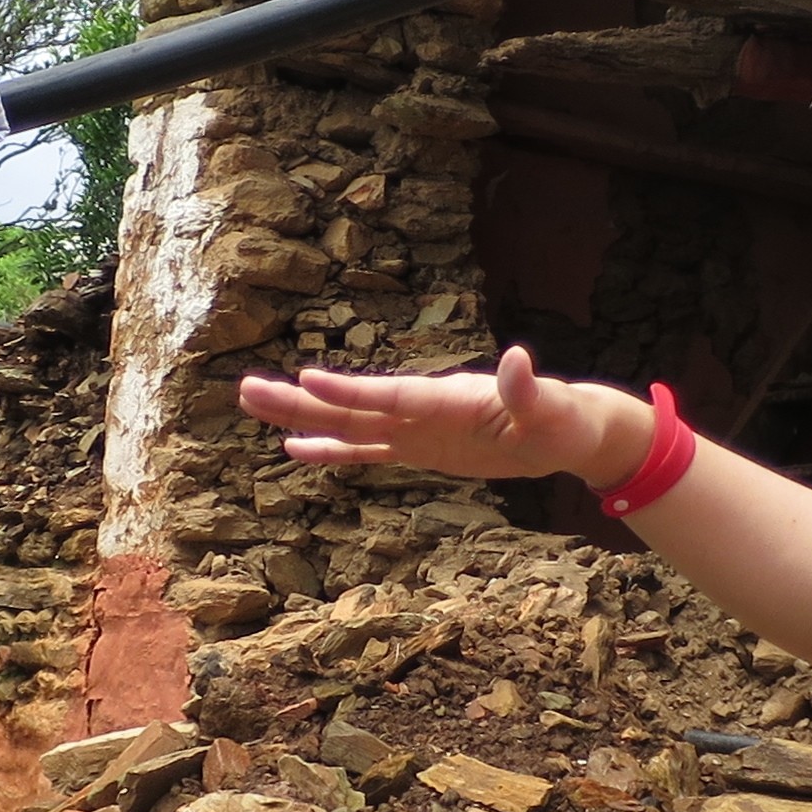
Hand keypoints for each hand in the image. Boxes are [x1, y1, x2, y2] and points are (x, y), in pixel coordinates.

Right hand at [238, 347, 650, 485]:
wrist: (563, 430)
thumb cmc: (561, 420)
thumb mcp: (551, 411)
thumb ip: (528, 389)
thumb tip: (519, 359)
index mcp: (445, 399)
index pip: (390, 396)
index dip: (351, 392)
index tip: (306, 380)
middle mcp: (419, 408)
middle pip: (351, 406)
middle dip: (300, 400)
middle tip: (248, 388)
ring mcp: (413, 428)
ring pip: (347, 425)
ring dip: (301, 418)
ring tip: (253, 403)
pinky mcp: (416, 448)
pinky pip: (365, 451)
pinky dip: (330, 452)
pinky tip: (294, 451)